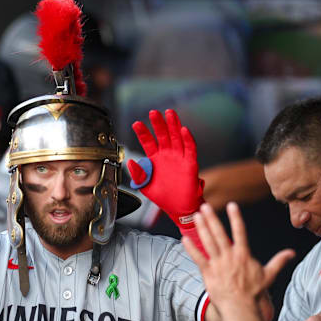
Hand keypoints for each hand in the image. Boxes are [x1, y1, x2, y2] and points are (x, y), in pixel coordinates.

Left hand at [128, 109, 203, 236]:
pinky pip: (190, 149)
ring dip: (174, 125)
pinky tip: (184, 130)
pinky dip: (188, 139)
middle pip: (163, 135)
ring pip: (177, 137)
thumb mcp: (145, 186)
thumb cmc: (162, 197)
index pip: (148, 142)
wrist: (177, 208)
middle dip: (158, 124)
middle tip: (153, 112)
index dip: (143, 132)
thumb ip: (138, 174)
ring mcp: (179, 158)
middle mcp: (167, 155)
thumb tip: (130, 162)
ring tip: (169, 113)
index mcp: (155, 159)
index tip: (136, 123)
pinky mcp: (190, 163)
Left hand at [182, 202, 294, 313]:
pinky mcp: (208, 273)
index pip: (240, 232)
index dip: (236, 218)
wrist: (240, 308)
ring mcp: (218, 264)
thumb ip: (279, 261)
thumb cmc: (254, 292)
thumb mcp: (268, 275)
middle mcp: (230, 256)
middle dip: (212, 219)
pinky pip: (198, 258)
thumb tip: (292, 253)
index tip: (231, 205)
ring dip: (201, 228)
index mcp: (243, 254)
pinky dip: (191, 248)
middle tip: (205, 206)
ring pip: (208, 242)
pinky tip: (185, 238)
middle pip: (219, 233)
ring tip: (196, 216)